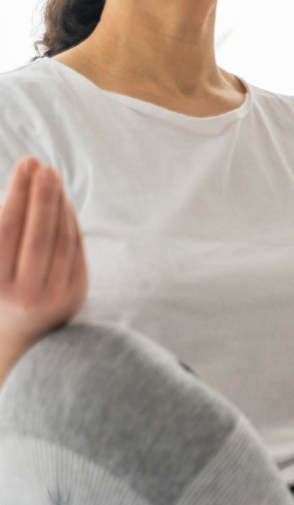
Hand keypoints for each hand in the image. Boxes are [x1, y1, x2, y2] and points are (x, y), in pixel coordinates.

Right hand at [0, 158, 88, 374]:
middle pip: (38, 236)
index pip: (7, 231)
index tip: (25, 165)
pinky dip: (70, 224)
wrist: (16, 338)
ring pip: (60, 242)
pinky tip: (63, 203)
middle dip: (41, 197)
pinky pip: (75, 251)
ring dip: (58, 206)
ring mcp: (53, 296)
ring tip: (52, 178)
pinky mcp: (75, 294)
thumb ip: (1, 236)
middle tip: (43, 167)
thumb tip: (21, 187)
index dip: (18, 195)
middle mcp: (23, 293)